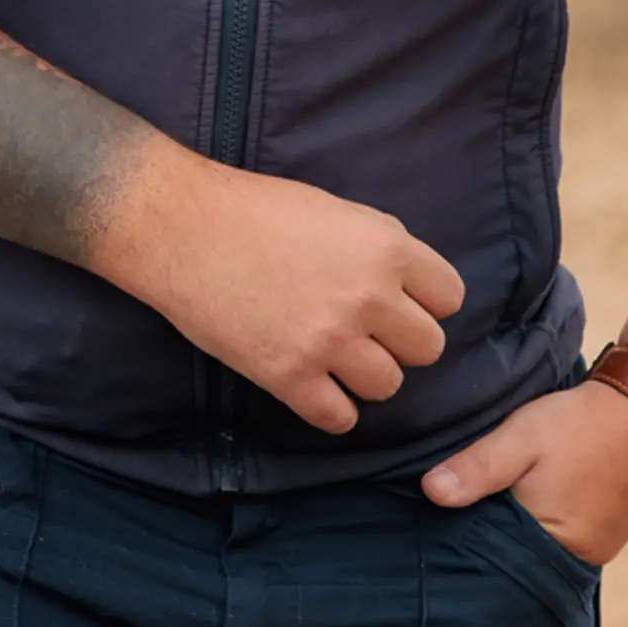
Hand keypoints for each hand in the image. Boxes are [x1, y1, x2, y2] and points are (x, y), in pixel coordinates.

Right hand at [90, 152, 464, 433]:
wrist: (177, 227)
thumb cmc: (251, 209)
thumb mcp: (333, 210)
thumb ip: (379, 245)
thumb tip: (408, 283)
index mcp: (384, 248)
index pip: (449, 297)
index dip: (424, 301)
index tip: (396, 302)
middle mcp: (367, 296)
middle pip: (427, 348)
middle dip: (398, 341)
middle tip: (363, 331)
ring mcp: (328, 340)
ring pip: (387, 386)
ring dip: (364, 375)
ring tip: (332, 357)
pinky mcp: (288, 375)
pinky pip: (339, 417)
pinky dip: (330, 408)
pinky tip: (312, 386)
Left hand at [423, 381, 627, 563]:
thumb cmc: (583, 425)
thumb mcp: (521, 438)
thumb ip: (477, 468)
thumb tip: (432, 493)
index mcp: (557, 543)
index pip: (495, 555)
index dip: (466, 533)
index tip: (440, 512)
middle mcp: (580, 556)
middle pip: (517, 552)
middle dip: (489, 528)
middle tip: (460, 498)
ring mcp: (596, 546)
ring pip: (537, 541)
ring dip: (515, 521)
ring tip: (489, 494)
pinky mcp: (605, 529)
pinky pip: (559, 531)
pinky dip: (538, 516)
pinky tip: (521, 492)